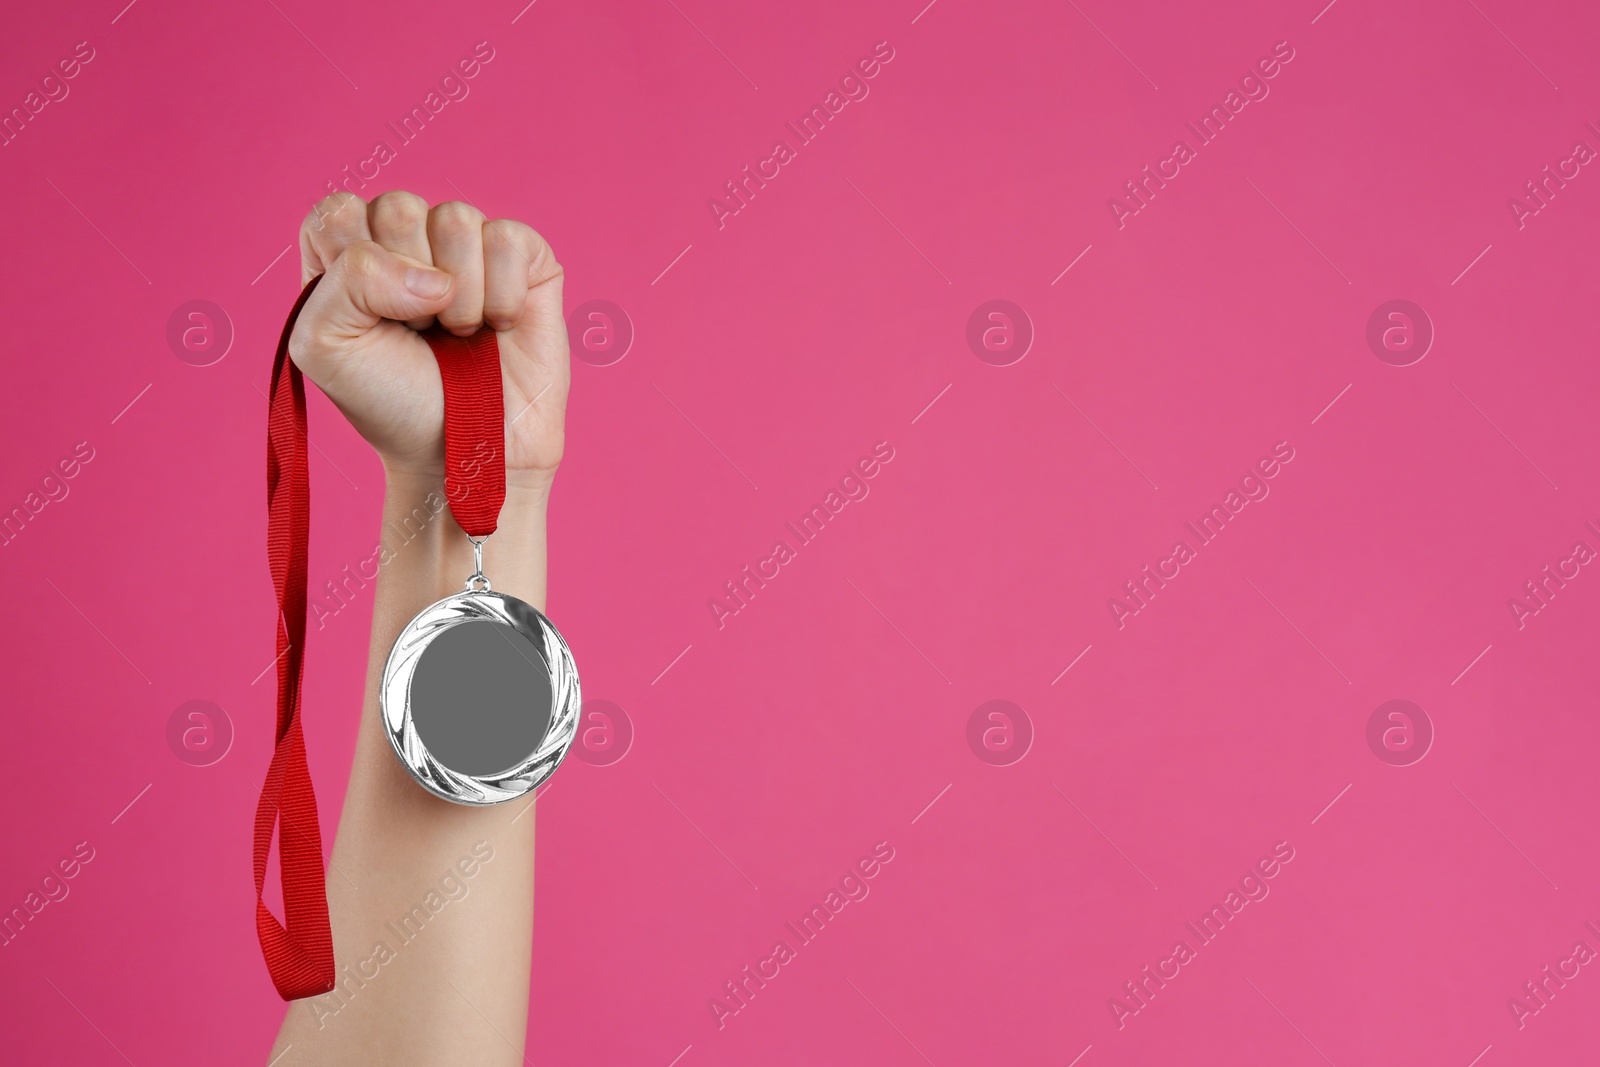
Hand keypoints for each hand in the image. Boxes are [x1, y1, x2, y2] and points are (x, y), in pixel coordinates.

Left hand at [288, 191, 568, 490]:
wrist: (463, 450)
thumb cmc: (391, 402)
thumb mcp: (326, 345)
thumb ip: (347, 279)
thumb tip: (434, 277)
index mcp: (350, 252)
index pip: (340, 211)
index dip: (352, 265)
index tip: (366, 320)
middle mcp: (409, 240)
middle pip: (399, 207)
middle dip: (406, 284)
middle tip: (417, 330)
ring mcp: (470, 247)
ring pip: (457, 219)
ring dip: (458, 296)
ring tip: (459, 333)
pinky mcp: (526, 261)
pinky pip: (509, 239)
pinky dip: (502, 295)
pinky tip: (498, 326)